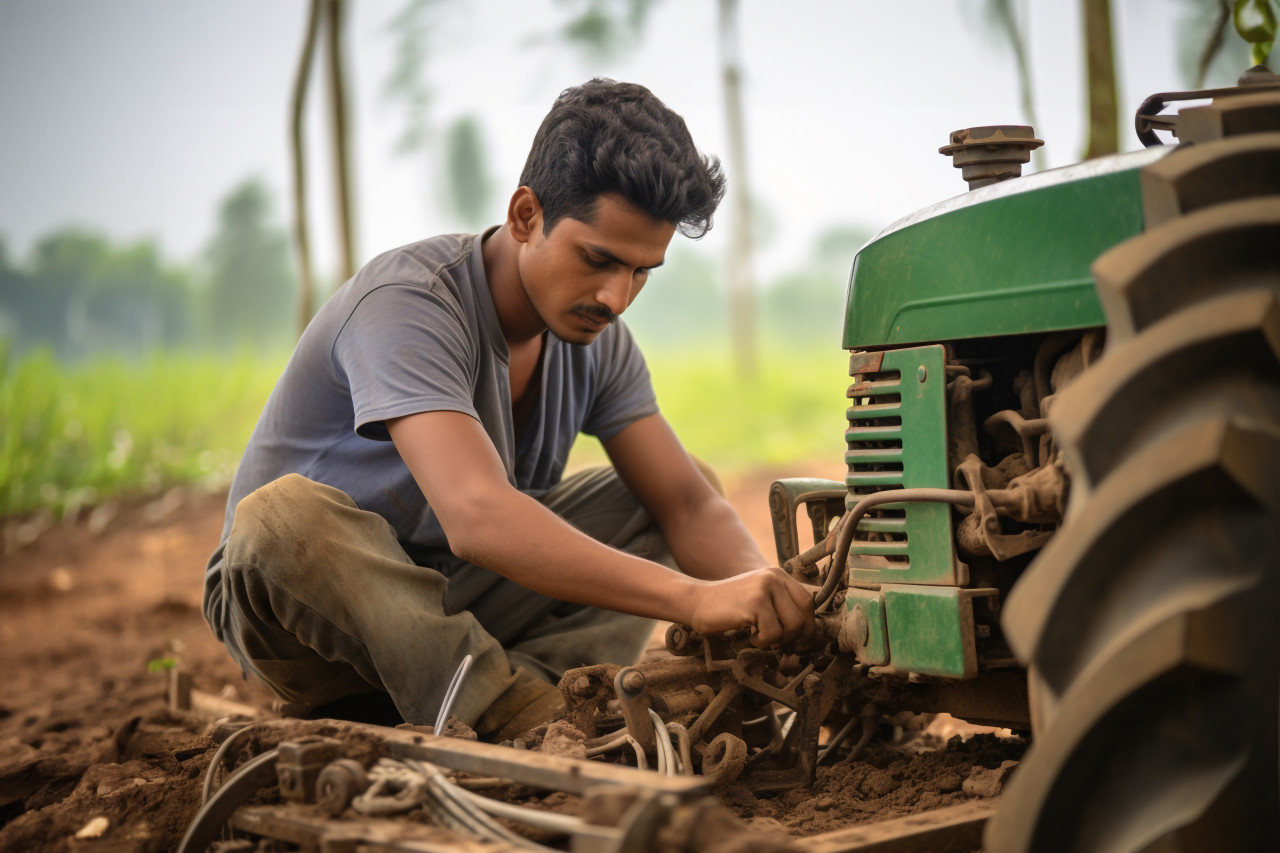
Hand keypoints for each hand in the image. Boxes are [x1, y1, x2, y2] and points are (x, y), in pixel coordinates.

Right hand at [686, 567, 815, 647]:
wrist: (697, 602)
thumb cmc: (730, 607)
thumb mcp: (760, 597)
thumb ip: (782, 606)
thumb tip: (808, 634)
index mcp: (778, 575)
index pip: (808, 602)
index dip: (808, 626)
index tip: (799, 642)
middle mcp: (774, 578)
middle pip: (803, 616)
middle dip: (794, 637)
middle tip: (778, 644)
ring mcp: (764, 589)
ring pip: (791, 627)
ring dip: (777, 640)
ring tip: (759, 637)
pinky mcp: (754, 604)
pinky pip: (773, 633)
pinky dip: (762, 642)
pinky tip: (749, 635)